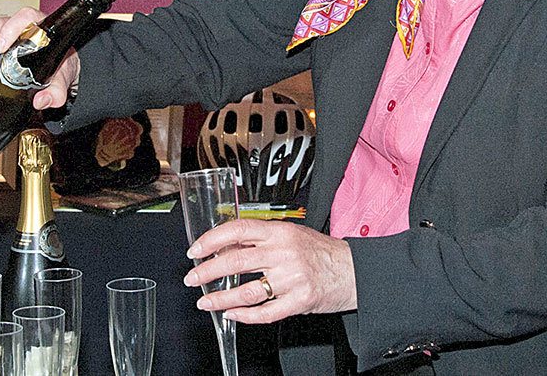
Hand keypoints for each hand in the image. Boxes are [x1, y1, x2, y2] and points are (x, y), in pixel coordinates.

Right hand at [0, 8, 78, 109]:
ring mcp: (4, 34)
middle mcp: (19, 27)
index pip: (25, 17)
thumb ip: (57, 91)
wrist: (58, 68)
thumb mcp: (63, 78)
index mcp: (39, 27)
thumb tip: (41, 101)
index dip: (11, 28)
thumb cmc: (60, 66)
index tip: (3, 47)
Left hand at [182, 219, 356, 322]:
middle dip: (207, 273)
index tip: (196, 250)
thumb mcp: (291, 234)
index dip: (211, 240)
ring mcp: (292, 278)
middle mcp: (284, 253)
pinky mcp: (299, 300)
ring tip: (207, 302)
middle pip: (235, 261)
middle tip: (193, 279)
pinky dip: (244, 316)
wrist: (353, 270)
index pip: (237, 230)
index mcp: (280, 232)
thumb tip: (225, 246)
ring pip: (246, 291)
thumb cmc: (321, 252)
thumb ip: (261, 240)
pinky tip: (232, 314)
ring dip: (221, 299)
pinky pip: (265, 312)